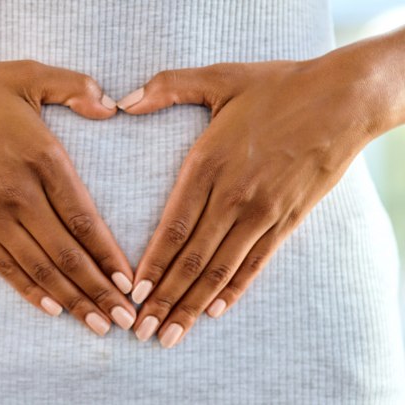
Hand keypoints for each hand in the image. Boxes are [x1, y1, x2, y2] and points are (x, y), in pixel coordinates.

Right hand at [0, 58, 136, 334]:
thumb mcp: (27, 74)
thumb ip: (75, 87)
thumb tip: (112, 108)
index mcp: (42, 158)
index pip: (85, 219)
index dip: (110, 256)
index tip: (130, 282)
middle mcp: (18, 193)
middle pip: (68, 254)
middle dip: (100, 291)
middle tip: (127, 320)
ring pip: (39, 267)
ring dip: (72, 300)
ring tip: (98, 324)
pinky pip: (4, 266)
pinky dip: (30, 291)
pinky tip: (52, 309)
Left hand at [118, 39, 404, 346]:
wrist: (346, 97)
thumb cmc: (278, 86)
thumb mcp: (219, 77)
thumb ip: (168, 87)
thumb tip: (123, 100)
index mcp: (208, 164)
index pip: (171, 227)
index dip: (150, 265)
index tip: (131, 293)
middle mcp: (233, 195)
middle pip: (192, 259)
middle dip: (163, 299)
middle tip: (141, 331)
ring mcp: (263, 211)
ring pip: (221, 269)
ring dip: (192, 304)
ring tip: (171, 334)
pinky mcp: (288, 219)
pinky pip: (257, 263)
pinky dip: (234, 290)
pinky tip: (214, 310)